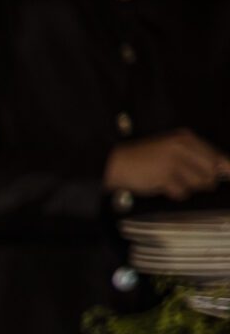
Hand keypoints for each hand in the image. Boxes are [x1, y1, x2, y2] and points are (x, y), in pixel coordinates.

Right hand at [107, 131, 229, 199]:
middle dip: (205, 181)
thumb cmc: (142, 158)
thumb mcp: (170, 149)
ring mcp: (174, 162)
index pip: (216, 155)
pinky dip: (175, 194)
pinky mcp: (165, 176)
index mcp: (185, 138)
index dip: (225, 168)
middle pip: (211, 171)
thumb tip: (221, 170)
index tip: (227, 175)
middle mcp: (182, 148)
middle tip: (189, 182)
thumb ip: (194, 156)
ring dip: (188, 188)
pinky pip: (182, 192)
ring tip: (174, 183)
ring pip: (199, 183)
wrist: (115, 163)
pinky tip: (164, 187)